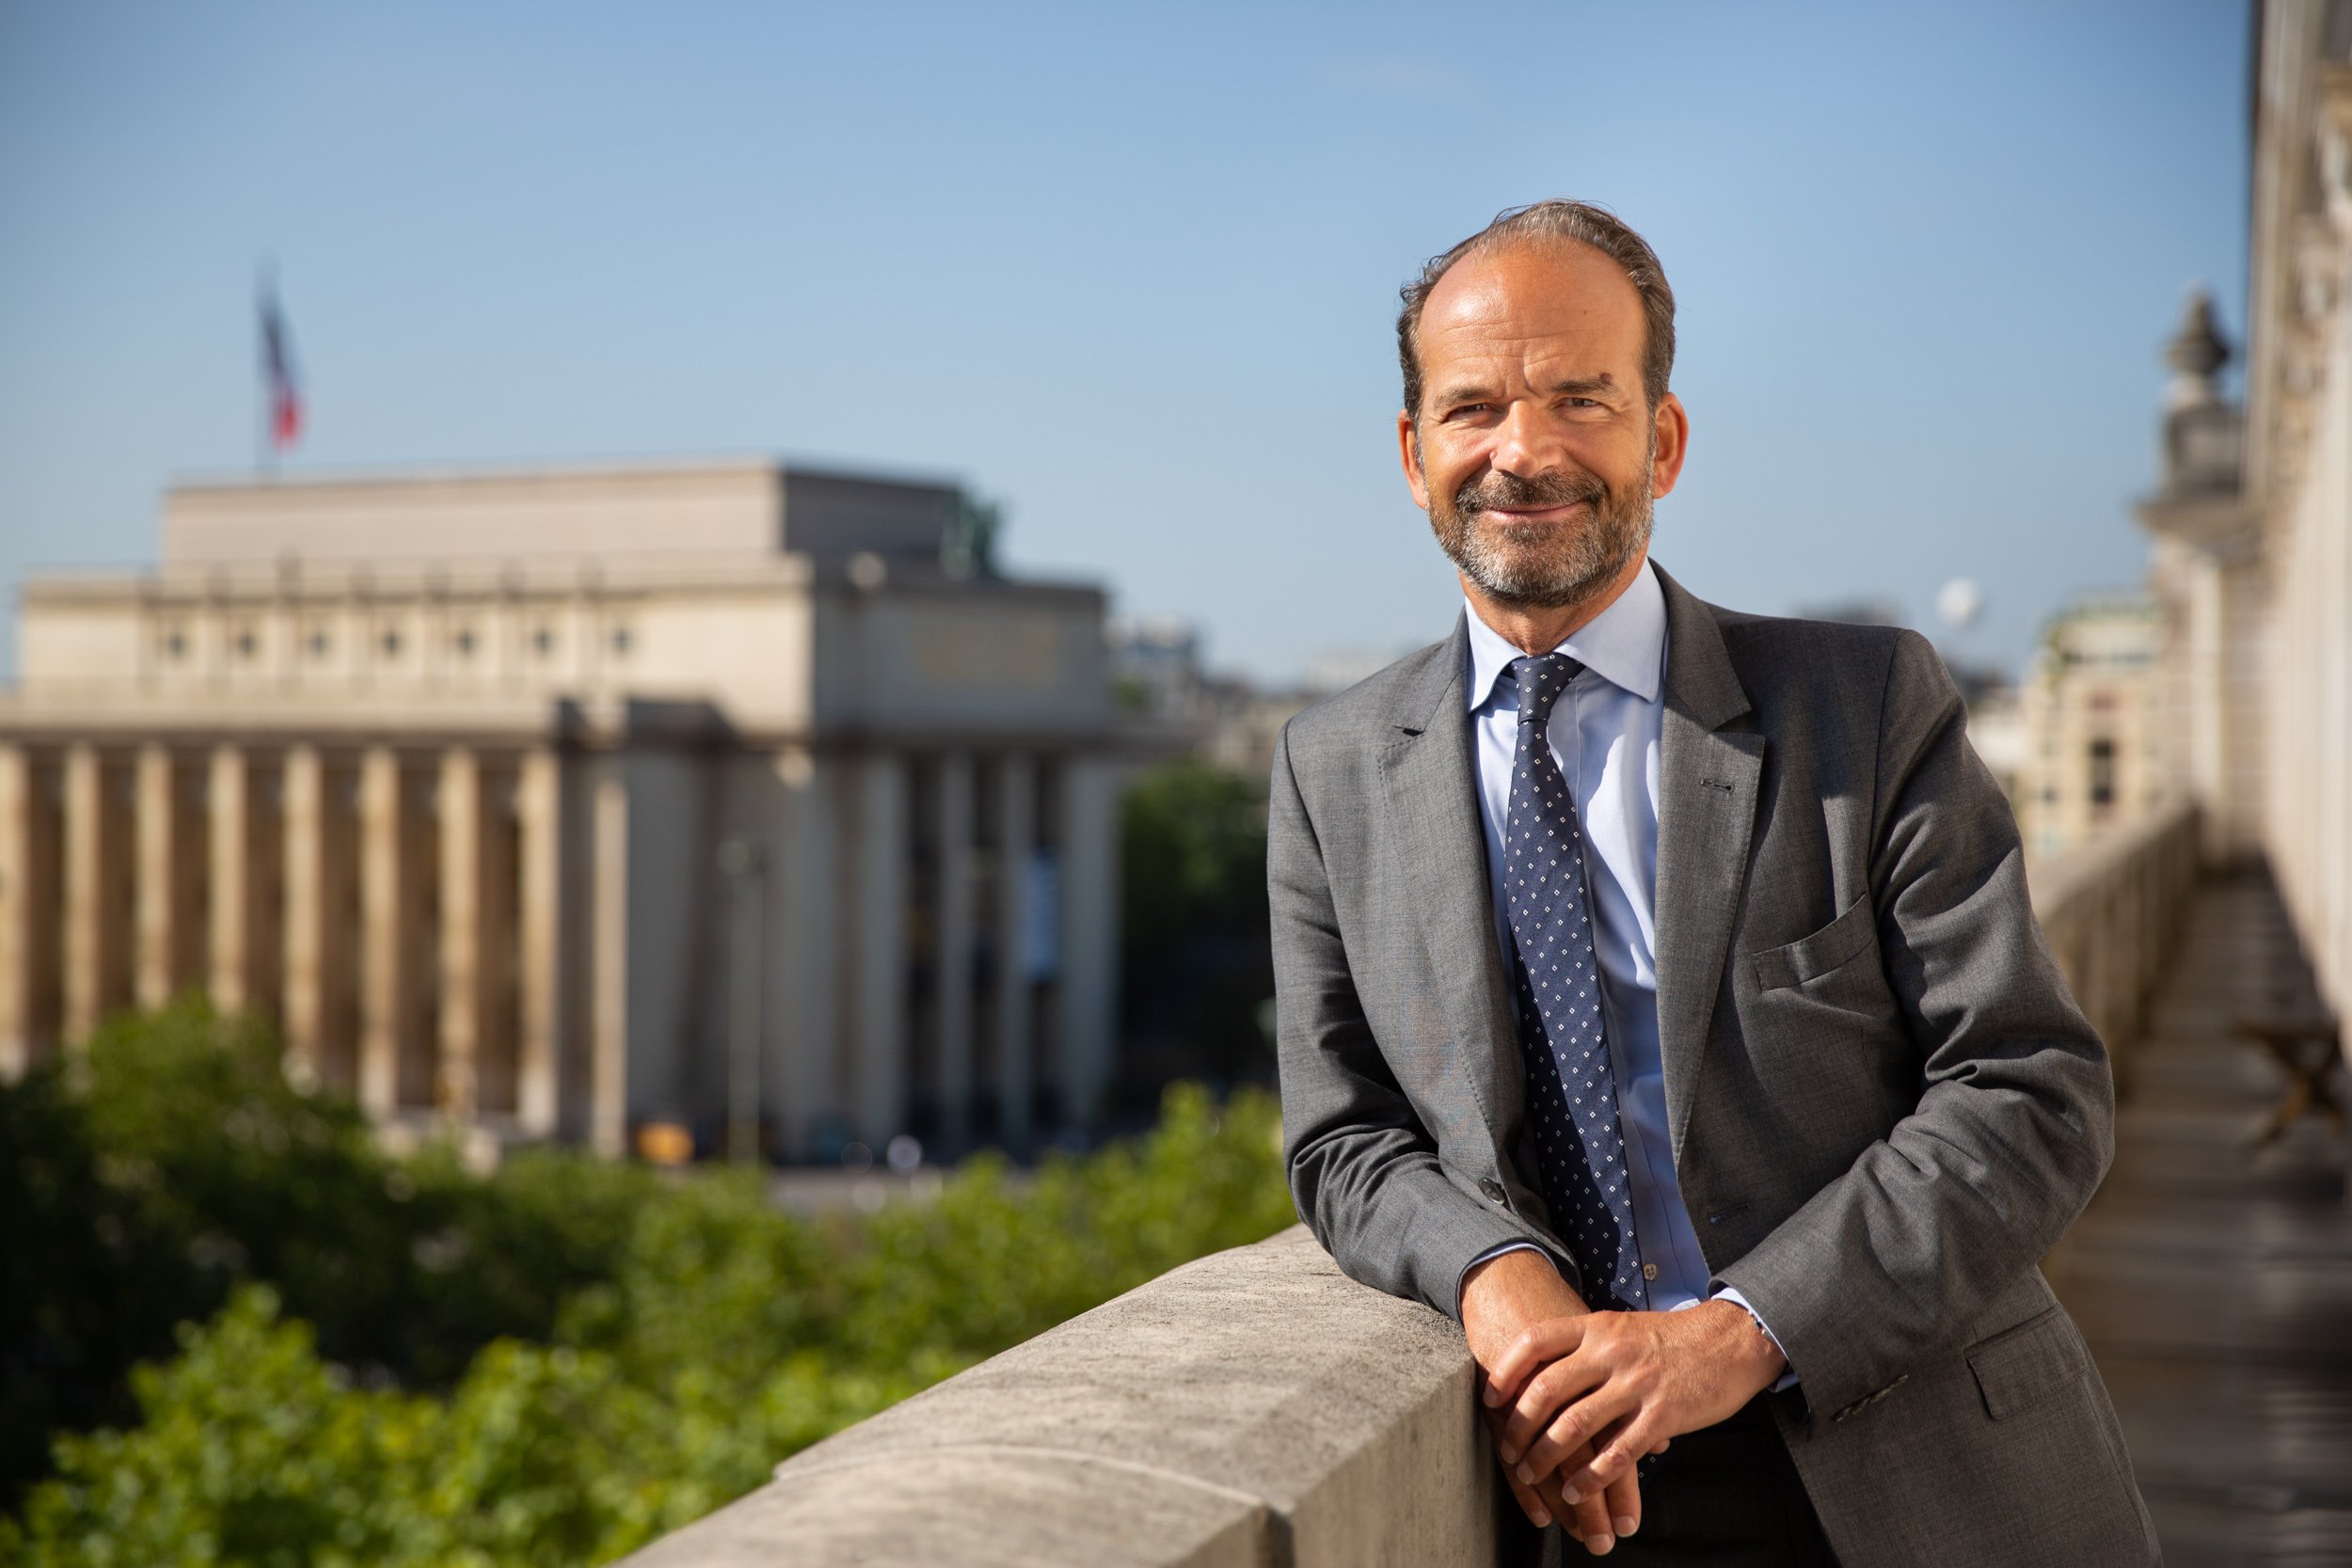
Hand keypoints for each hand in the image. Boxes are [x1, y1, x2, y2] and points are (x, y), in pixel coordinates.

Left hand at [1461, 1251, 1644, 1553]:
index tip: (1490, 1399)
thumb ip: (1584, 1345)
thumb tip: (1539, 1369)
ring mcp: (1636, 1384)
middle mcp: (1611, 1352)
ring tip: (1531, 1475)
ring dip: (1546, 1457)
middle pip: (1546, 1390)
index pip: (1535, 1342)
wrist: (1731, 1339)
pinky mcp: (1662, 1415)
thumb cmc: (1671, 1338)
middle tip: (1507, 1451)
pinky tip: (1575, 1491)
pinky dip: (1590, 1477)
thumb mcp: (1621, 1327)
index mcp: (1596, 1327)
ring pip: (1576, 1425)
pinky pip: (1617, 1453)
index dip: (1505, 1371)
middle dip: (1519, 1426)